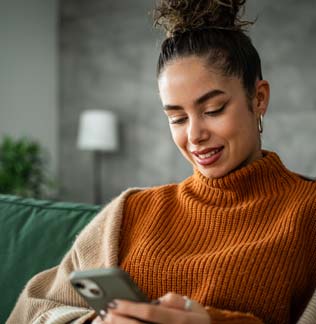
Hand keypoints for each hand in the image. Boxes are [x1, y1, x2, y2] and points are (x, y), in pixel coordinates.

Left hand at [91, 292, 210, 323]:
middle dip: (120, 321)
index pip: (151, 312)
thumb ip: (177, 300)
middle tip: (105, 313)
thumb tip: (159, 301)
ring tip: (105, 323)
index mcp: (181, 320)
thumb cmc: (196, 320)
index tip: (114, 302)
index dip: (130, 307)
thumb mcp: (194, 305)